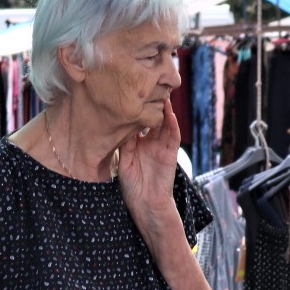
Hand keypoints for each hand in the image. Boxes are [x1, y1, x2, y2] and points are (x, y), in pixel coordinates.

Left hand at [116, 96, 182, 234]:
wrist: (145, 204)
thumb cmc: (132, 186)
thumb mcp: (123, 162)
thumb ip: (123, 145)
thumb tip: (117, 125)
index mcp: (138, 144)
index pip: (138, 122)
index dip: (135, 109)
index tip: (128, 94)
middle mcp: (151, 142)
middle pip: (153, 118)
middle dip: (152, 104)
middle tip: (148, 86)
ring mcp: (162, 147)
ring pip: (164, 124)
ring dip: (164, 109)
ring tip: (162, 93)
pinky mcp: (170, 154)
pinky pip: (172, 137)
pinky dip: (171, 125)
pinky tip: (169, 114)